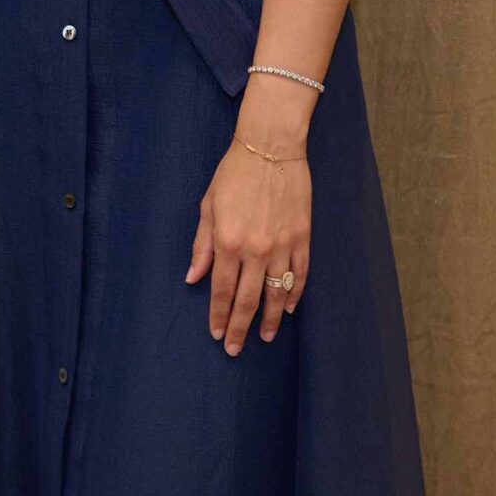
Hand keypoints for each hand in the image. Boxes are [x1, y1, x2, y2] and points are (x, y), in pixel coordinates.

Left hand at [185, 129, 311, 355]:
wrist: (270, 146)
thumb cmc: (234, 173)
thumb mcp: (208, 206)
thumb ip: (202, 245)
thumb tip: (193, 277)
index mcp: (227, 241)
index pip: (220, 289)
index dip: (217, 315)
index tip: (215, 333)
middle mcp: (254, 249)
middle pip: (247, 299)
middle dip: (239, 327)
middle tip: (234, 348)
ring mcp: (281, 245)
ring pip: (276, 293)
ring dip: (271, 319)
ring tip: (266, 337)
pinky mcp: (302, 238)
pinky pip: (300, 275)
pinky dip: (295, 294)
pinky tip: (289, 307)